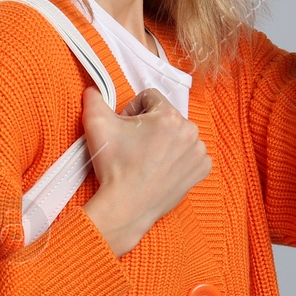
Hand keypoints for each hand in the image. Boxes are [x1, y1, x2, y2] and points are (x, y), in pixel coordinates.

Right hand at [80, 85, 211, 256]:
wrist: (126, 206)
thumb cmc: (114, 166)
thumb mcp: (96, 124)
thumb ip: (94, 98)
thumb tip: (93, 89)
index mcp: (168, 115)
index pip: (150, 97)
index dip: (132, 110)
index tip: (125, 128)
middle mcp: (190, 131)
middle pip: (166, 116)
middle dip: (150, 126)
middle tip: (134, 146)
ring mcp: (198, 152)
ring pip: (179, 134)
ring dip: (165, 141)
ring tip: (147, 159)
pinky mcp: (202, 170)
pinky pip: (191, 154)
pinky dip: (178, 158)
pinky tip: (161, 168)